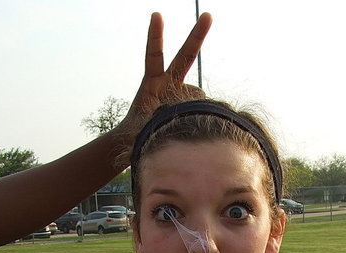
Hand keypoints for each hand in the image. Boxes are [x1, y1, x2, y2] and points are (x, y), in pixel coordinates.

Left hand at [122, 12, 211, 134]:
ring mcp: (181, 95)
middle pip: (185, 56)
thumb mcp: (143, 126)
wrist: (141, 143)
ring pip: (197, 96)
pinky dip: (203, 115)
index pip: (154, 56)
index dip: (155, 37)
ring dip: (193, 109)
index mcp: (151, 84)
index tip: (156, 16)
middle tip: (208, 15)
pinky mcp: (190, 107)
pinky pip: (203, 108)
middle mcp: (169, 84)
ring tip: (179, 124)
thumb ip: (160, 119)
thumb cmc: (137, 135)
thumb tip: (189, 110)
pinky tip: (195, 125)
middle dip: (197, 35)